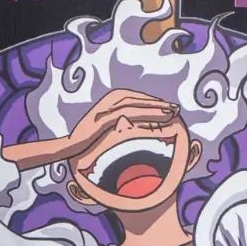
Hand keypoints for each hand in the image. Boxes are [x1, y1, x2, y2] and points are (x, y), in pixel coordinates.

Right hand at [64, 95, 179, 162]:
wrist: (70, 147)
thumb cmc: (89, 141)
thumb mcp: (107, 130)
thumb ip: (121, 124)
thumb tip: (139, 128)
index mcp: (111, 100)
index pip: (136, 99)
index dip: (153, 103)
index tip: (168, 109)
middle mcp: (109, 101)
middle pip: (139, 99)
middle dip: (158, 103)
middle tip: (176, 109)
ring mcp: (106, 109)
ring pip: (136, 105)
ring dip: (156, 108)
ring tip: (172, 113)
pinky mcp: (104, 119)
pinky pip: (129, 114)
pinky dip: (145, 114)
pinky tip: (157, 119)